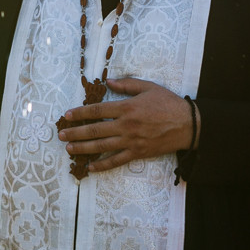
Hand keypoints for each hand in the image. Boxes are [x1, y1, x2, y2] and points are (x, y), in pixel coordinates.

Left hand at [55, 78, 192, 174]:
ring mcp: (131, 141)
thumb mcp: (148, 87)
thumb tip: (108, 82)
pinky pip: (117, 161)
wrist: (188, 125)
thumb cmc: (168, 103)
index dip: (80, 113)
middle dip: (75, 133)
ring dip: (83, 148)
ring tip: (69, 149)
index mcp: (126, 107)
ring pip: (102, 146)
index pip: (97, 110)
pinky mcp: (138, 153)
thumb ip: (127, 84)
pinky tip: (90, 167)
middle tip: (61, 135)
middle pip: (95, 130)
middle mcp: (126, 125)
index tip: (67, 116)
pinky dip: (102, 165)